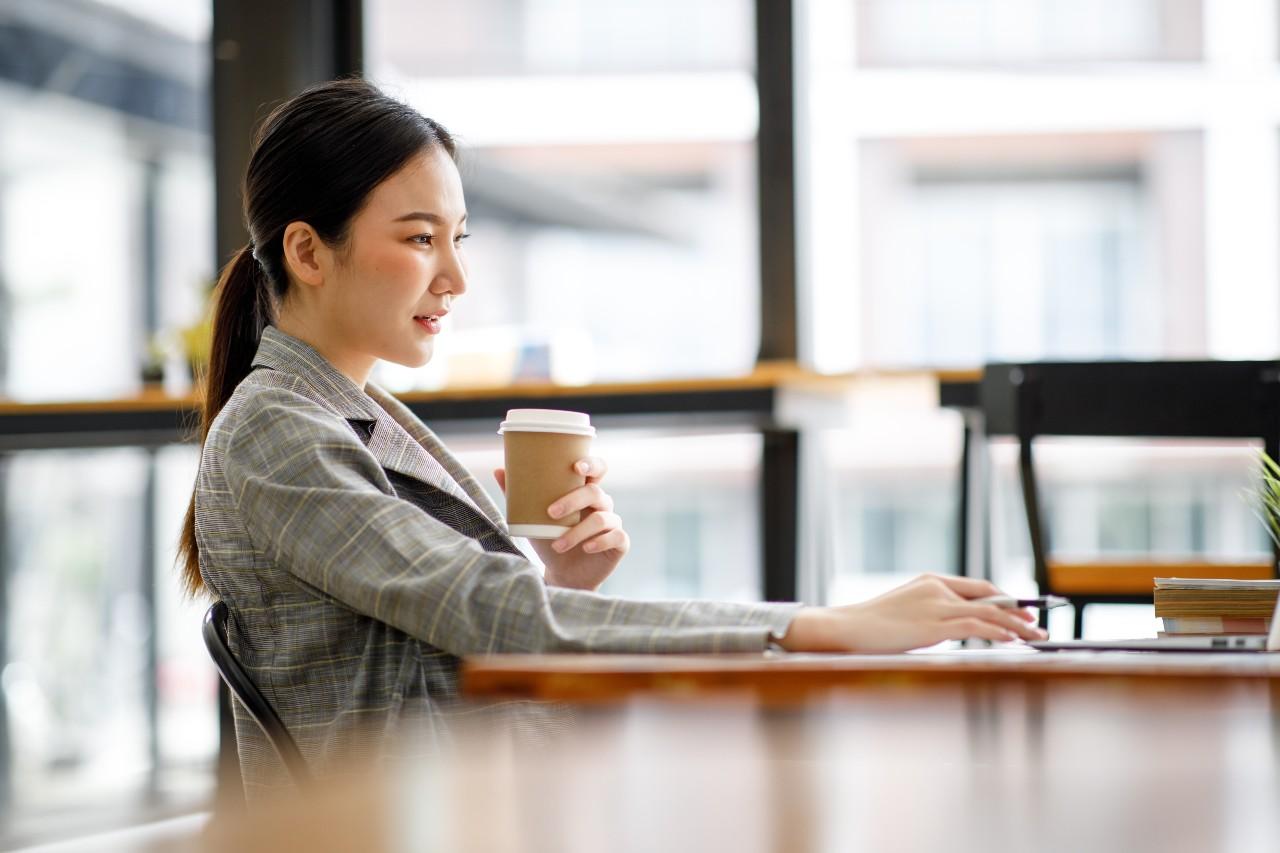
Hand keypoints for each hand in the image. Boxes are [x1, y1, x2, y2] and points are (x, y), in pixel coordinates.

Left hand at [494, 456, 629, 591]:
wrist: (562, 574)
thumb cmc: (549, 540)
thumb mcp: (532, 519)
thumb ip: (518, 496)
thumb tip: (498, 470)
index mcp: (584, 491)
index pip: (597, 469)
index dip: (591, 463)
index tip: (576, 466)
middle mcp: (602, 504)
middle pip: (595, 492)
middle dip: (573, 500)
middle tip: (551, 513)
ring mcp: (613, 522)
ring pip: (601, 518)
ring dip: (577, 531)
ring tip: (558, 544)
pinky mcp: (620, 543)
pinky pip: (616, 536)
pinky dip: (600, 541)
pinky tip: (586, 548)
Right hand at [777, 574, 1047, 653]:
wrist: (847, 627)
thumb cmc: (872, 625)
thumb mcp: (907, 611)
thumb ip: (933, 614)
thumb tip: (957, 628)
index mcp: (930, 581)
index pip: (977, 587)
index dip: (1003, 599)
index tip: (1020, 610)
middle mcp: (936, 587)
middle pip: (989, 597)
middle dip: (1017, 611)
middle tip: (1036, 623)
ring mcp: (935, 604)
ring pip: (988, 613)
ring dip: (1016, 625)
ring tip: (1035, 636)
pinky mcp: (933, 624)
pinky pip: (975, 626)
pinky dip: (999, 632)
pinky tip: (1012, 639)